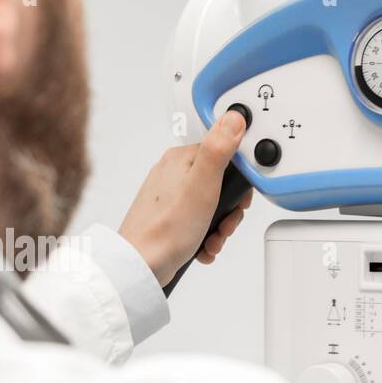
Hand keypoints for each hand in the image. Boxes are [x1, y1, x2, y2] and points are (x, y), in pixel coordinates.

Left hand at [118, 111, 253, 287]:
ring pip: (212, 207)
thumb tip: (234, 117)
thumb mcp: (202, 185)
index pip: (225, 156)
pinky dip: (206, 237)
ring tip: (212, 238)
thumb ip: (219, 149)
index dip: (239, 182)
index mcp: (181, 160)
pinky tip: (202, 246)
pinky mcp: (170, 219)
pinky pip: (200, 223)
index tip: (239, 200)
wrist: (141, 265)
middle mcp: (174, 175)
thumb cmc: (166, 230)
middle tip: (224, 222)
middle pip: (221, 184)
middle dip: (230, 210)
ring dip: (220, 227)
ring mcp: (172, 198)